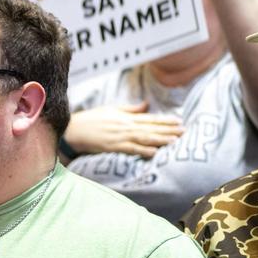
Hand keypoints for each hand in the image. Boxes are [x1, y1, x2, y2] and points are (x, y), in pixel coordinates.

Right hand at [64, 102, 182, 157]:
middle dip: (168, 130)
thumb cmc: (92, 120)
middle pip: (151, 128)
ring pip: (144, 138)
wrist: (73, 130)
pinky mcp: (113, 146)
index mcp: (126, 117)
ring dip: (160, 139)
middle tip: (184, 131)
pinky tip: (154, 153)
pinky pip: (130, 149)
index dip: (165, 120)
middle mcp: (125, 126)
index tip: (179, 121)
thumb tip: (146, 104)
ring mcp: (120, 136)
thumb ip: (131, 109)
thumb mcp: (112, 110)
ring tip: (174, 141)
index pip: (150, 118)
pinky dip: (142, 150)